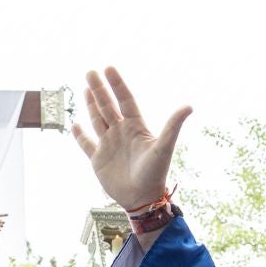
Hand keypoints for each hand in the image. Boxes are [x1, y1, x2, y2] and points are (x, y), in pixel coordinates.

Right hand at [73, 68, 190, 217]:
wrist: (142, 198)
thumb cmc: (155, 173)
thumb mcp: (164, 147)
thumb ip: (173, 125)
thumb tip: (189, 106)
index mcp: (136, 127)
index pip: (125, 100)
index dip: (117, 84)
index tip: (109, 68)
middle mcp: (121, 133)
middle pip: (108, 106)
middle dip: (100, 89)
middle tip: (90, 71)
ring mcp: (109, 145)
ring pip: (97, 120)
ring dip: (91, 104)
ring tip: (86, 88)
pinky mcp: (98, 159)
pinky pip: (86, 144)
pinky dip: (80, 135)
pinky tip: (75, 124)